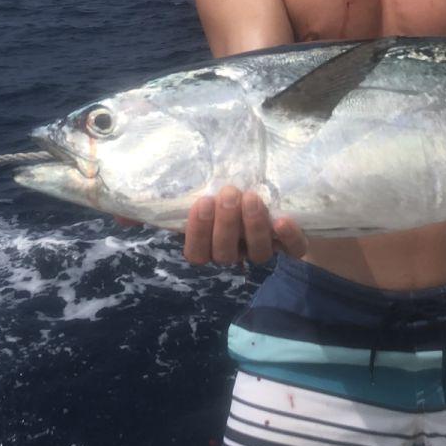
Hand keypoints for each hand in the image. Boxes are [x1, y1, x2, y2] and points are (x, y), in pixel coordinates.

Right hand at [180, 184, 307, 265]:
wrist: (281, 197)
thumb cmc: (235, 194)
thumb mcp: (211, 193)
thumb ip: (189, 194)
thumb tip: (152, 192)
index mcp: (213, 245)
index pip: (197, 253)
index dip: (198, 232)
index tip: (202, 202)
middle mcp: (237, 253)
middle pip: (226, 253)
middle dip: (226, 224)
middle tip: (229, 195)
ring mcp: (266, 252)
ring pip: (258, 253)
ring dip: (253, 226)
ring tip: (251, 197)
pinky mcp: (294, 248)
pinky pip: (293, 250)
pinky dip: (289, 237)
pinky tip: (282, 220)